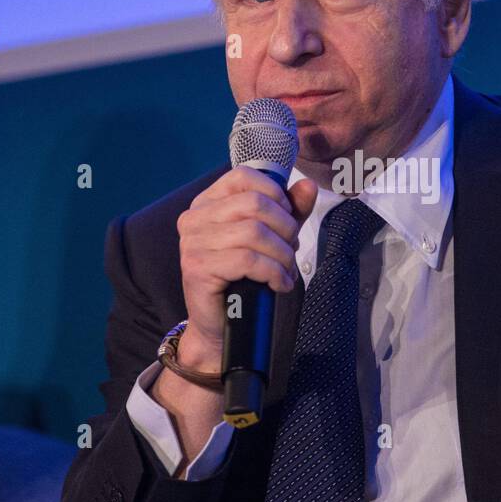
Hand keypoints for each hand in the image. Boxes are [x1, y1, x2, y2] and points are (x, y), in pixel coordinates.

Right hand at [175, 167, 318, 372]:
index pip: (244, 177)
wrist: (222, 324)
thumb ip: (289, 211)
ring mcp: (192, 242)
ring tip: (286, 270)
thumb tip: (308, 186)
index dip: (275, 194)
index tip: (287, 217)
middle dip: (285, 228)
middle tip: (291, 250)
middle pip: (255, 204)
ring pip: (255, 233)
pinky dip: (274, 273)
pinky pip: (248, 260)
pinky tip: (279, 284)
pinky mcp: (198, 267)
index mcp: (208, 203)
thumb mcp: (272, 237)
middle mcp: (194, 218)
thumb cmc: (244, 278)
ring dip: (282, 254)